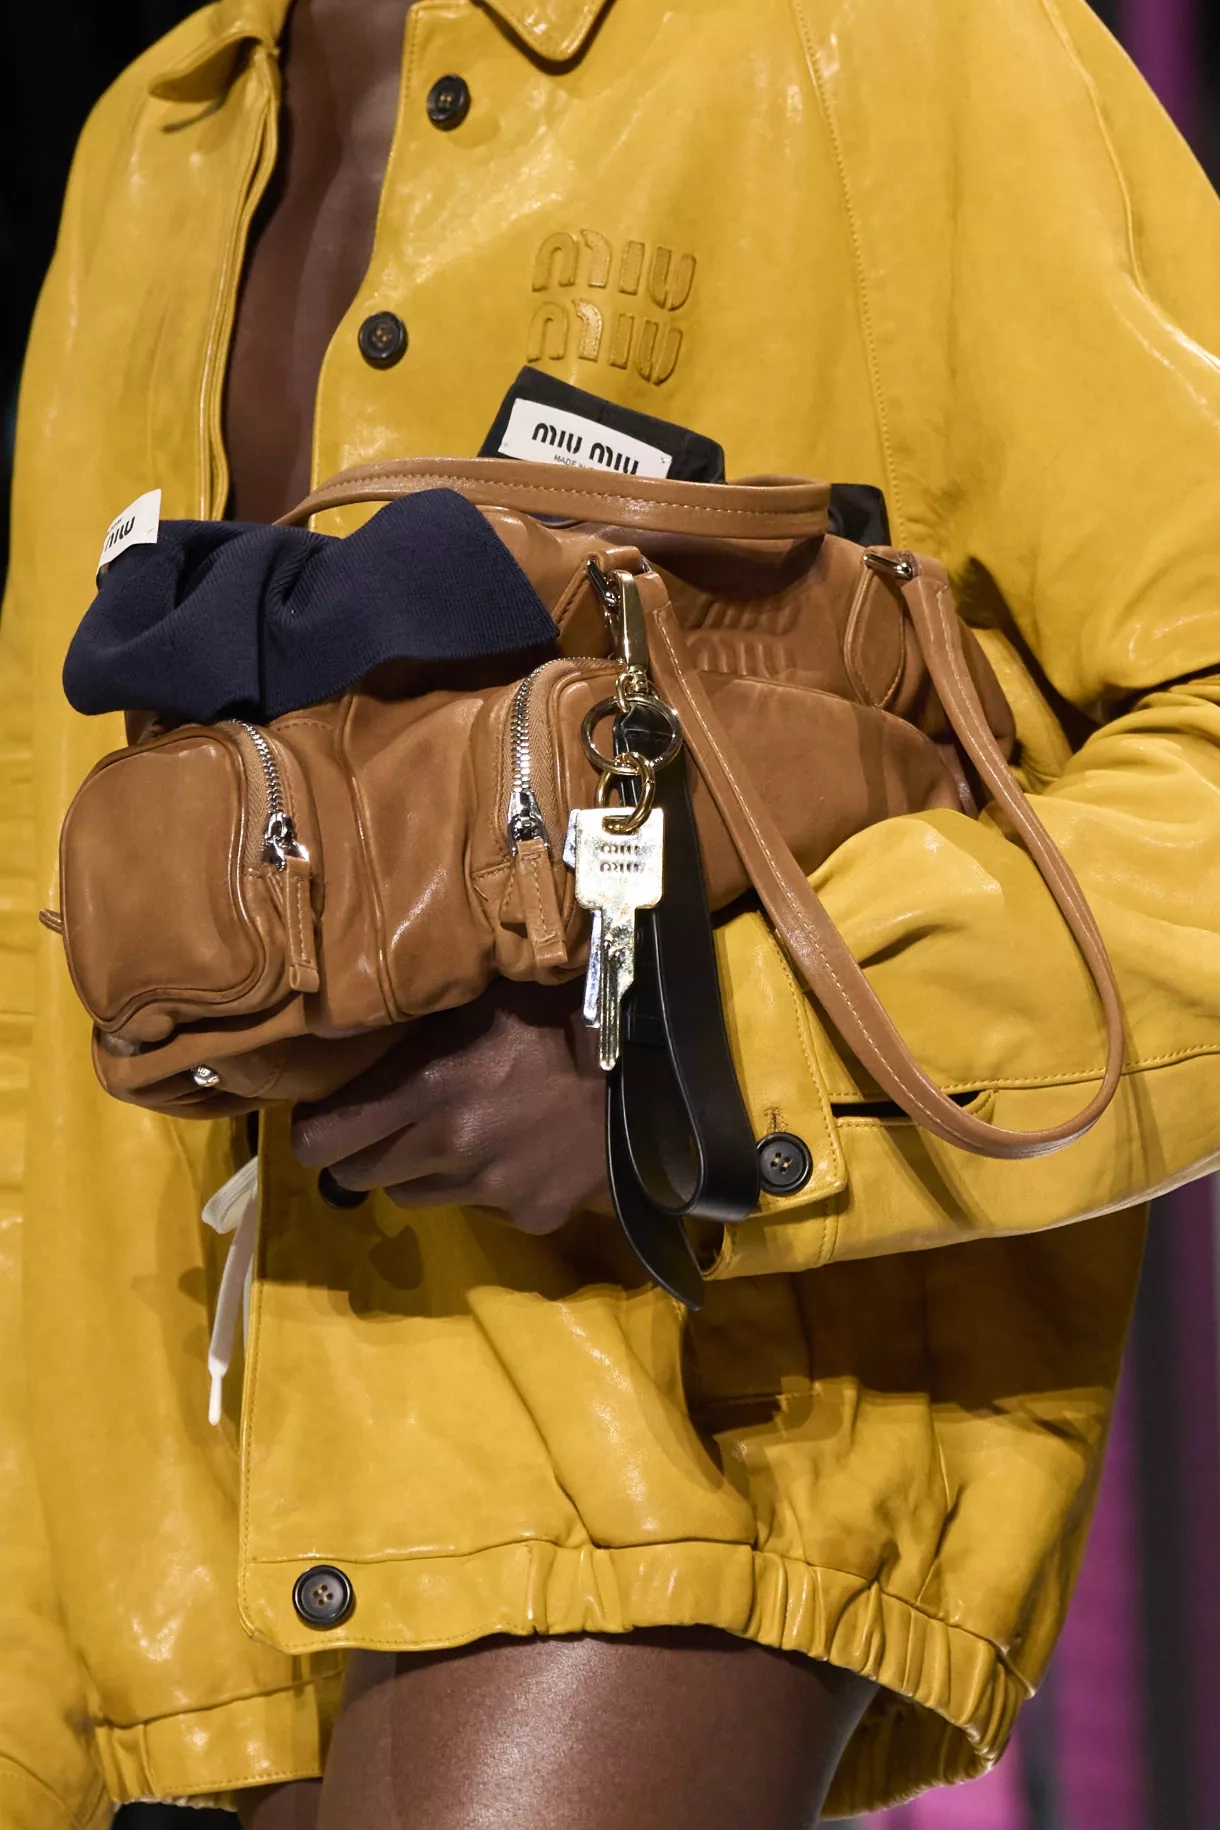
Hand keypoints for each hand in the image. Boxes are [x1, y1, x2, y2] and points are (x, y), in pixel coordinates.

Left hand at [290, 979, 608, 1233]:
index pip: (322, 1139)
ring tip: (459, 1133)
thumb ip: (412, 1020)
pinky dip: (484, 1187)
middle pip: (359, 1175)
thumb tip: (336, 1017)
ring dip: (422, 1170)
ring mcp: (489, 1190)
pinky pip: (479, 1209)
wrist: (651, 1064)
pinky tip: (514, 1150)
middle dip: (363, 1151)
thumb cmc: (557, 1011)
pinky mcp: (528, 1216)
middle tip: (386, 1125)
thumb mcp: (476, 999)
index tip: (323, 1119)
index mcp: (426, 1086)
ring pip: (415, 1195)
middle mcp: (447, 1146)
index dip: (313, 1131)